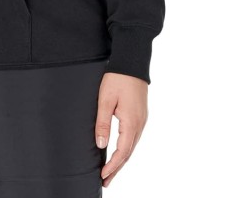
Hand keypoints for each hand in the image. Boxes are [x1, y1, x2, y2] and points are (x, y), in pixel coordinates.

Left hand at [95, 72, 147, 187]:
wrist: (132, 62)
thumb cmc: (117, 79)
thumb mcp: (105, 100)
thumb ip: (103, 123)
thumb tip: (101, 145)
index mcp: (131, 123)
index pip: (122, 152)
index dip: (112, 166)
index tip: (103, 177)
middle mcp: (139, 125)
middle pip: (128, 153)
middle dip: (117, 168)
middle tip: (106, 182)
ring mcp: (141, 120)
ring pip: (132, 147)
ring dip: (121, 160)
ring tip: (110, 171)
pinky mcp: (140, 115)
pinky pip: (133, 138)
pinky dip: (126, 149)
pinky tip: (119, 152)